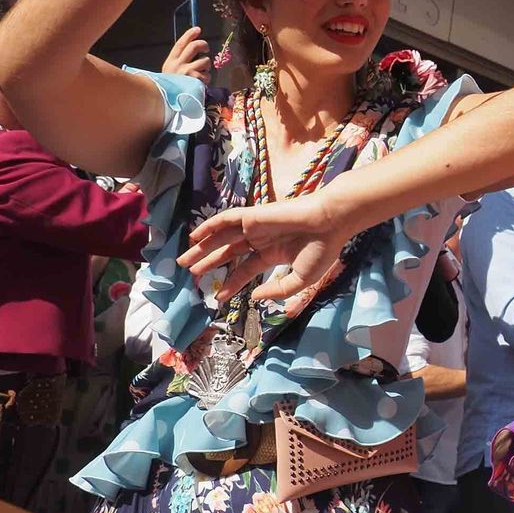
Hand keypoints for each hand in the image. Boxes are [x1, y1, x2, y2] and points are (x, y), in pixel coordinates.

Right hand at [162, 26, 211, 83]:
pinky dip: (206, 79)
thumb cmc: (172, 86)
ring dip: (206, 67)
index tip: (198, 29)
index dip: (189, 34)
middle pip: (194, 46)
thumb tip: (194, 48)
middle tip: (206, 48)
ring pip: (205, 60)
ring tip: (201, 74)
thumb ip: (180, 61)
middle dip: (203, 44)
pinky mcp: (194, 80)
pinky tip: (200, 84)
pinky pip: (207, 75)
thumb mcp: (171, 72)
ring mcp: (186, 72)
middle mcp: (178, 64)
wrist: (167, 102)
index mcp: (171, 61)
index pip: (180, 43)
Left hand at [179, 192, 355, 304]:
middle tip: (190, 274)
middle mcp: (262, 239)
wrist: (330, 222)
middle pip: (228, 252)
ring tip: (183, 261)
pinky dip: (210, 226)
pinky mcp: (253, 215)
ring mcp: (257, 226)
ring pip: (223, 238)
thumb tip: (255, 297)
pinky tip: (195, 236)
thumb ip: (278, 291)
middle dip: (209, 263)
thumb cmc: (321, 249)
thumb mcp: (301, 279)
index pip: (246, 269)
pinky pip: (226, 219)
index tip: (217, 296)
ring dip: (202, 248)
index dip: (231, 282)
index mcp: (274, 253)